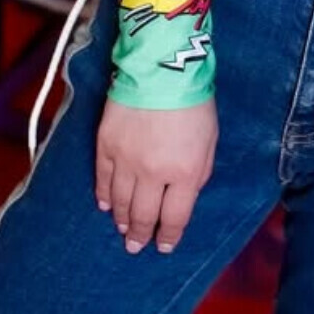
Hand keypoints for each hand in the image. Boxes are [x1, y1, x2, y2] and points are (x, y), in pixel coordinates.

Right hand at [95, 96, 217, 254]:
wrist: (162, 67)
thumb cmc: (193, 101)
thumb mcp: (210, 139)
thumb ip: (199, 172)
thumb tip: (183, 194)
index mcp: (185, 172)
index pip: (175, 217)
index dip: (169, 236)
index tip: (164, 246)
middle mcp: (153, 173)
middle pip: (144, 215)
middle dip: (141, 235)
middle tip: (136, 247)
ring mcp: (126, 161)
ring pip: (121, 202)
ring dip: (122, 220)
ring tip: (123, 230)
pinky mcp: (106, 146)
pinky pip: (103, 180)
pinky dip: (104, 196)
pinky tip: (106, 206)